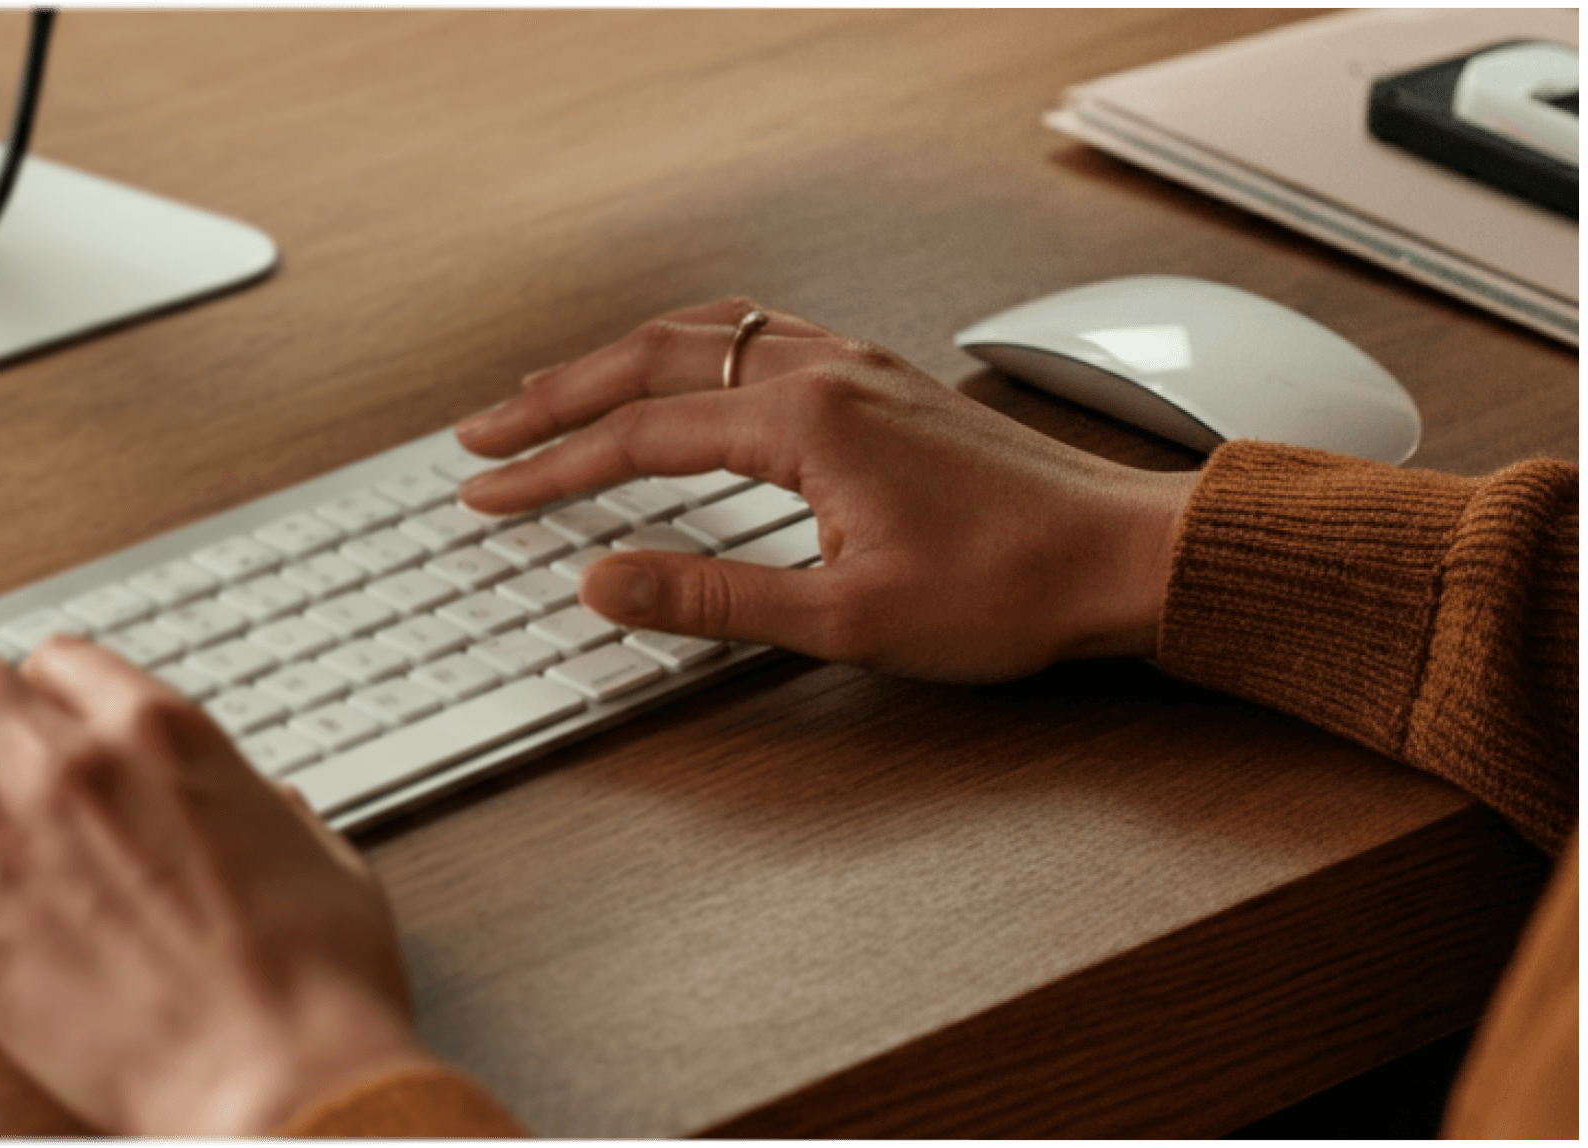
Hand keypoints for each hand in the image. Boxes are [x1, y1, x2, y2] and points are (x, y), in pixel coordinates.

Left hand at [0, 625, 439, 1134]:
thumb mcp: (328, 864)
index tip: (25, 694)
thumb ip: (282, 820)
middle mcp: (70, 767)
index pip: (61, 660)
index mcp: (162, 736)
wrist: (280, 1074)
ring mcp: (3, 843)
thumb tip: (274, 812)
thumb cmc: (315, 981)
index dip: (34, 675)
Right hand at [455, 299, 1198, 682]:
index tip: (489, 491)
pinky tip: (686, 375)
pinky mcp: (884, 383)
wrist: (1124, 557)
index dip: (550, 468)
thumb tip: (604, 581)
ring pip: (708, 335)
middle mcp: (826, 373)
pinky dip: (692, 350)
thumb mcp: (846, 620)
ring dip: (620, 361)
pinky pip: (762, 337)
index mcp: (805, 422)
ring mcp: (859, 367)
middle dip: (558, 395)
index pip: (639, 436)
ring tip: (559, 392)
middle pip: (655, 361)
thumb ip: (711, 600)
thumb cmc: (1010, 588)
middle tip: (486, 430)